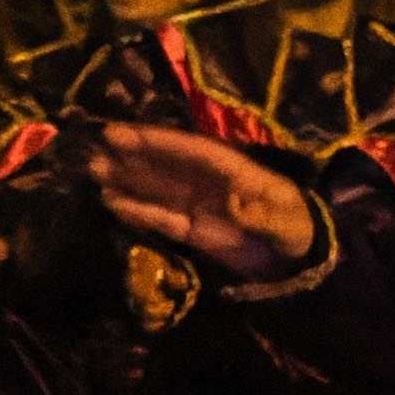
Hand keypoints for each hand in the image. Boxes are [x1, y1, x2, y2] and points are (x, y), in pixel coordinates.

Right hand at [93, 123, 321, 279]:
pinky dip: (138, 211)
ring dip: (127, 180)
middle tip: (95, 150)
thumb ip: (263, 215)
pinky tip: (112, 203)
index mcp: (234, 171)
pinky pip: (161, 217)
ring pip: (157, 189)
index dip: (157, 141)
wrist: (300, 261)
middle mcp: (210, 183)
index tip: (122, 134)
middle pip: (167, 165)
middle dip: (133, 156)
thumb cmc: (298, 230)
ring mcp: (200, 205)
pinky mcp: (194, 231)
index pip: (190, 150)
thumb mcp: (286, 222)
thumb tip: (238, 205)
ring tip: (94, 172)